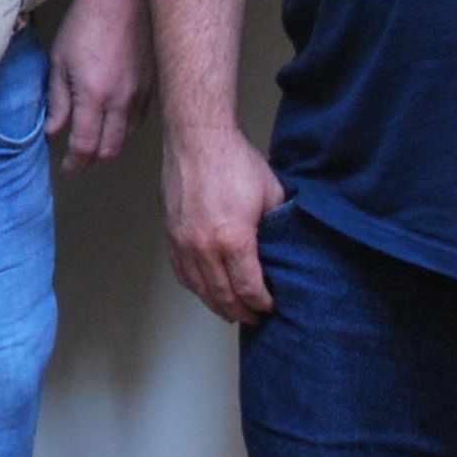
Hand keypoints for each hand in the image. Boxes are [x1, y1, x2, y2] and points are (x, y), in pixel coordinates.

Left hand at [45, 0, 151, 173]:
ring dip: (110, 147)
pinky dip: (126, 131)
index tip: (67, 170)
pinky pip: (140, 120)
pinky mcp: (152, 85)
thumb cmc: (87, 20)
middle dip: (92, 161)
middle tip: (78, 163)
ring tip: (94, 147)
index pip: (85, 146)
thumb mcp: (60, 59)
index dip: (75, 164)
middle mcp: (121, 99)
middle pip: (110, 149)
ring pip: (127, 137)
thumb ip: (57, 100)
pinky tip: (115, 125)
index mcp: (94, 94)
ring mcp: (141, 93)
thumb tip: (53, 131)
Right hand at [164, 122, 283, 324]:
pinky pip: (181, 272)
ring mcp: (184, 242)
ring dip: (216, 305)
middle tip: (254, 317)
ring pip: (199, 289)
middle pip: (223, 296)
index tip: (271, 306)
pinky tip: (205, 290)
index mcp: (234, 240)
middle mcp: (205, 248)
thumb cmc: (234, 161)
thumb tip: (285, 245)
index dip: (262, 303)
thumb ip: (277, 225)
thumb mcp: (271, 194)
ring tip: (231, 311)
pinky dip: (195, 287)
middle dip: (241, 312)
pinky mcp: (171, 234)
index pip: (249, 289)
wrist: (198, 139)